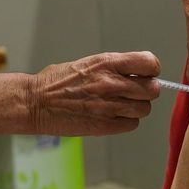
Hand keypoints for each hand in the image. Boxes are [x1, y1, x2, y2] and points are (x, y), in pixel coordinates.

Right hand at [28, 51, 160, 135]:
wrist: (36, 102)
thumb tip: (136, 73)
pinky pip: (132, 124)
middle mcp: (111, 83)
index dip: (151, 69)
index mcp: (107, 63)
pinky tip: (114, 116)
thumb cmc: (58, 81)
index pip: (149, 63)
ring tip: (122, 104)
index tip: (147, 73)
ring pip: (145, 108)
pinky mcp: (104, 125)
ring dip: (137, 107)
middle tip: (136, 91)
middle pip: (152, 89)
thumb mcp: (89, 62)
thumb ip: (113, 67)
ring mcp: (109, 106)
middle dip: (147, 90)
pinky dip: (127, 121)